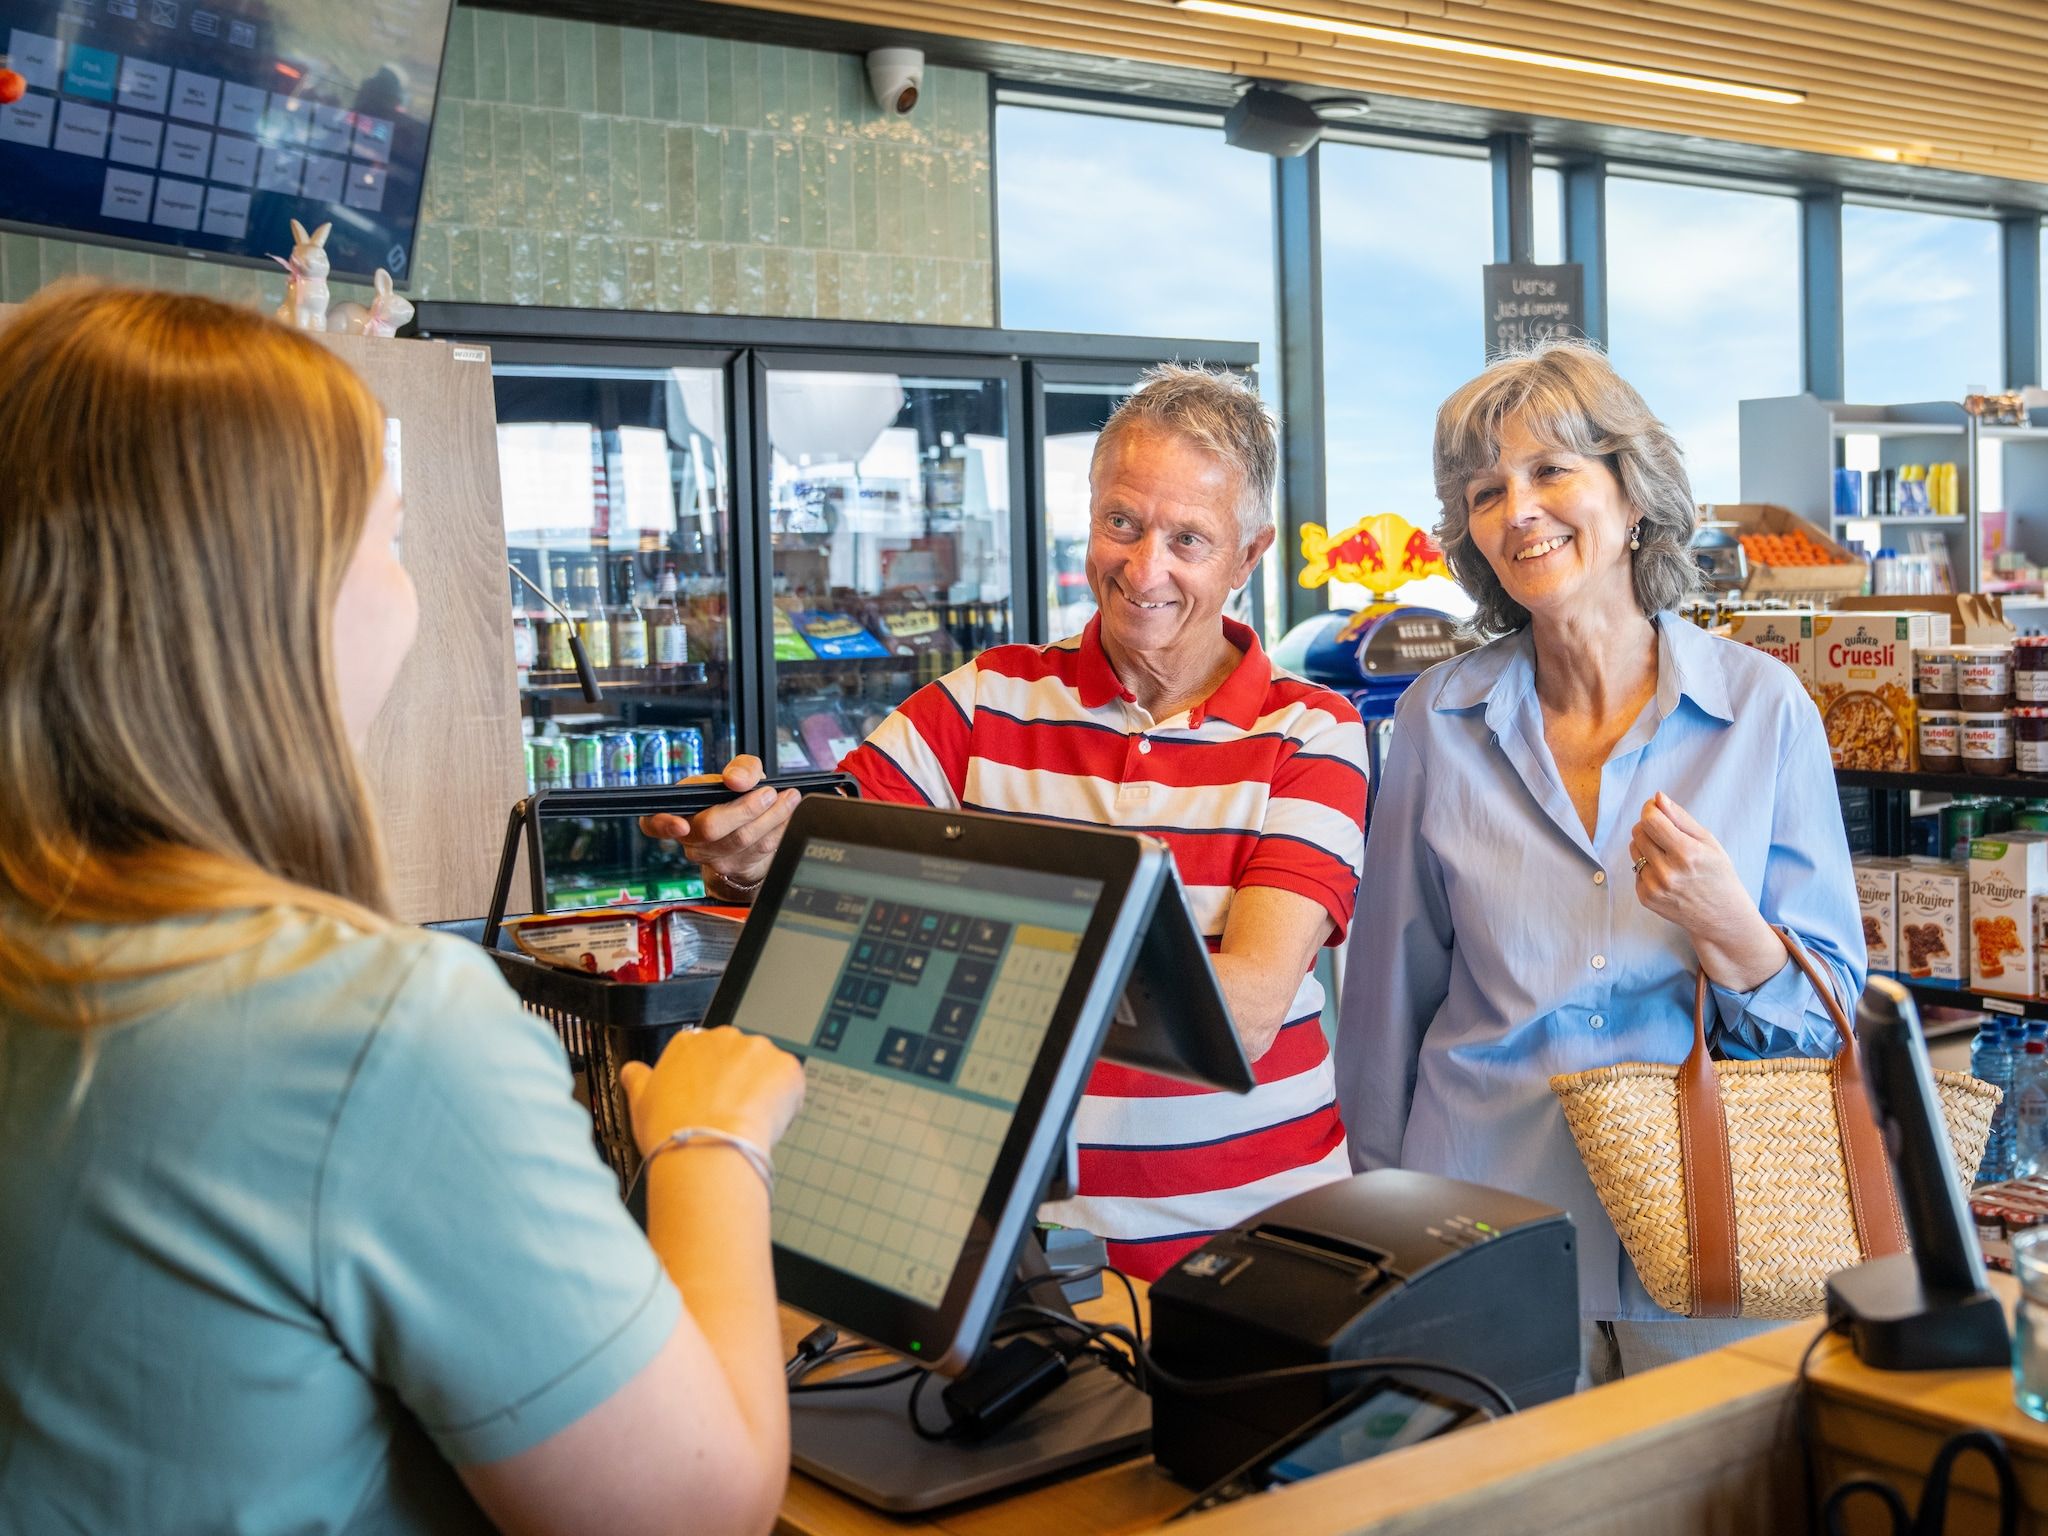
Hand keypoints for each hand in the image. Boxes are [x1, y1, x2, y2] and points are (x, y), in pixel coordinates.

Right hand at [620, 1026, 805, 1156]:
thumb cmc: (674, 1130)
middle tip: (728, 1116)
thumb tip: (633, 1071)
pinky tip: (765, 1122)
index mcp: (689, 1042)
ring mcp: (758, 1050)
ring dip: (761, 1091)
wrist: (708, 1149)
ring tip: (745, 1123)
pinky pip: (790, 1083)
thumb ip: (637, 1079)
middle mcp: (724, 1038)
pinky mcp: (786, 1067)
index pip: (705, 1056)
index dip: (709, 1083)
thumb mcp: (640, 1103)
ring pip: (766, 1070)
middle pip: (738, 1059)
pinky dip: (784, 1102)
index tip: (709, 1102)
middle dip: (737, 1084)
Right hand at [638, 755, 799, 893]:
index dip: (663, 825)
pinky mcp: (737, 867)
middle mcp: (690, 838)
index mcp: (679, 811)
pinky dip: (779, 828)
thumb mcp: (733, 775)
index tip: (680, 825)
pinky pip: (761, 849)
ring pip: (741, 840)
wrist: (744, 833)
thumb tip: (737, 779)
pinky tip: (789, 813)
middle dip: (744, 809)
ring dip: (771, 817)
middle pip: (710, 829)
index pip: (653, 823)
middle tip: (768, 792)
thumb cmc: (732, 800)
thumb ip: (739, 768)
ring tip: (788, 797)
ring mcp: (712, 858)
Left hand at [1629, 791, 1751, 938]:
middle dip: (1649, 826)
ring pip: (1633, 849)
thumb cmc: (1717, 874)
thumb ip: (1680, 818)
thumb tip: (1658, 797)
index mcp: (1687, 853)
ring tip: (1667, 854)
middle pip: (1638, 832)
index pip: (1650, 820)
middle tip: (1665, 832)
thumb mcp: (1708, 842)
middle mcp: (1668, 872)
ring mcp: (1654, 887)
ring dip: (1646, 846)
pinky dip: (1647, 866)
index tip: (1655, 807)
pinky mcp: (1645, 898)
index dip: (1650, 809)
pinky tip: (1666, 874)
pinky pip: (1635, 869)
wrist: (1721, 916)